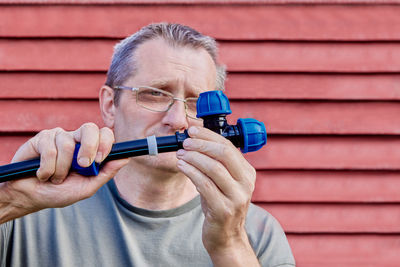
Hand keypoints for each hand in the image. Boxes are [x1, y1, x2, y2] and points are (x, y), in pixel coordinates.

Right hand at [1, 123, 128, 220]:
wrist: (31, 197)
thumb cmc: (59, 192)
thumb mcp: (87, 187)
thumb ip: (106, 173)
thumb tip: (125, 158)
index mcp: (90, 149)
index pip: (105, 134)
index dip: (105, 143)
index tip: (100, 160)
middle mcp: (76, 140)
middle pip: (90, 127)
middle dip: (89, 147)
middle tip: (82, 166)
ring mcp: (59, 137)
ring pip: (67, 145)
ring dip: (61, 169)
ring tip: (55, 178)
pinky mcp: (41, 138)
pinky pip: (49, 149)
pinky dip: (47, 168)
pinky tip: (42, 174)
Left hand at [176, 126, 258, 264]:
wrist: (226, 236)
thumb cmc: (221, 204)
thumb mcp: (223, 181)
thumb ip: (216, 163)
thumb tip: (195, 139)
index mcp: (247, 173)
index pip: (229, 146)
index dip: (209, 136)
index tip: (192, 130)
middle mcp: (246, 184)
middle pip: (224, 154)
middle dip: (202, 144)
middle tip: (186, 142)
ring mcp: (236, 198)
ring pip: (214, 168)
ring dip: (193, 157)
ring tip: (180, 154)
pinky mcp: (224, 210)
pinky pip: (205, 185)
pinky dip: (191, 172)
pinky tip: (181, 166)